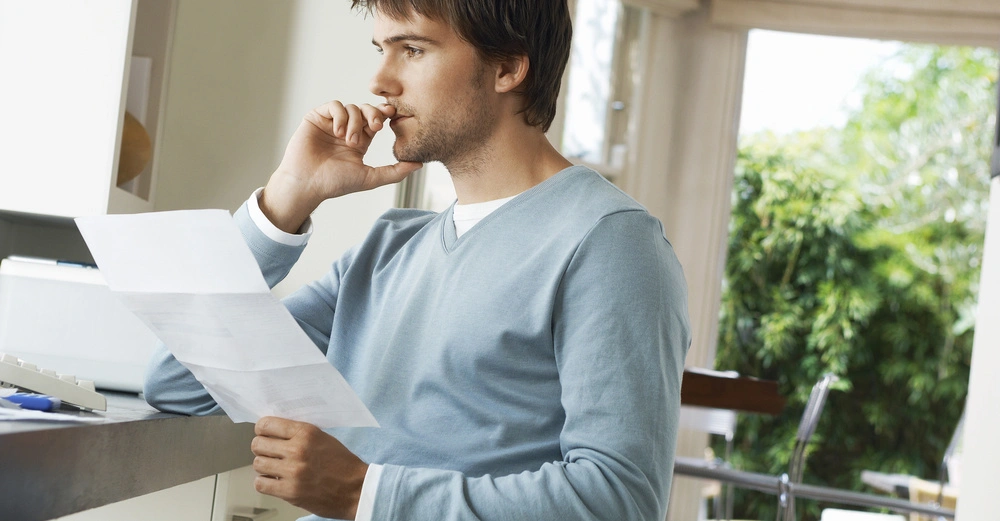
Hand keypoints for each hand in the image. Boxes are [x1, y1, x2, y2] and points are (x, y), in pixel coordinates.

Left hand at [251, 416, 368, 519]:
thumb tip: (273, 432)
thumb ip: (299, 434)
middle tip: (270, 452)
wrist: (356, 490)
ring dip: (264, 466)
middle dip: (262, 448)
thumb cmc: (342, 464)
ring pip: (258, 464)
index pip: (267, 425)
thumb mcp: (323, 438)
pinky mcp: (290, 492)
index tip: (264, 433)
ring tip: (275, 468)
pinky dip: (265, 482)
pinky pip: (261, 484)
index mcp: (306, 433)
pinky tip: (275, 480)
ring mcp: (292, 472)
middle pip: (258, 444)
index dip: (262, 429)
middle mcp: (297, 450)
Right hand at [260, 101, 422, 232]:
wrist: (307, 184)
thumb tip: (420, 164)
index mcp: (360, 140)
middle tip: (376, 127)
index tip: (392, 116)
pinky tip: (338, 132)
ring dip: (355, 122)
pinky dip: (340, 116)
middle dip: (374, 114)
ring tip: (349, 141)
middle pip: (366, 109)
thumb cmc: (336, 183)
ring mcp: (331, 123)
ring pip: (352, 107)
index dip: (385, 115)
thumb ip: (395, 172)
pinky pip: (334, 106)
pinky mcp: (316, 118)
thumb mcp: (370, 177)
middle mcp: (347, 129)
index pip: (376, 119)